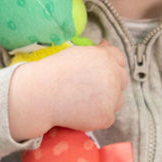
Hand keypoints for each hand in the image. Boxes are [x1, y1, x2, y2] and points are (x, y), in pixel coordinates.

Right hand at [8, 40, 127, 140]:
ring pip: (118, 100)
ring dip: (106, 101)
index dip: (108, 66)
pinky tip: (81, 111)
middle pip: (122, 80)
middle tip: (88, 88)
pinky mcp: (106, 117)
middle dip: (110, 83)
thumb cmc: (53, 72)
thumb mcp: (75, 54)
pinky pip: (108, 117)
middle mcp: (112, 76)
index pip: (120, 60)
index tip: (95, 73)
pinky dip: (97, 116)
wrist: (39, 96)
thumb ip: (96, 50)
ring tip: (82, 100)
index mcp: (105, 57)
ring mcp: (111, 98)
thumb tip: (107, 44)